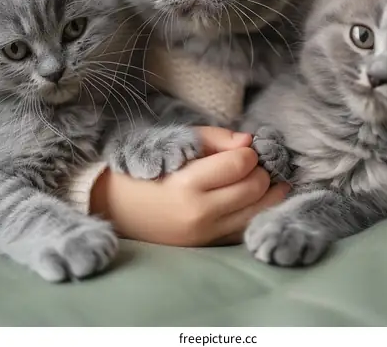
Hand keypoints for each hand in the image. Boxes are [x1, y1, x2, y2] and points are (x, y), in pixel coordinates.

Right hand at [90, 126, 289, 246]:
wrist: (117, 207)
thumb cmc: (148, 167)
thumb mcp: (176, 142)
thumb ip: (216, 138)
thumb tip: (250, 141)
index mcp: (188, 183)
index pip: (240, 165)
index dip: (249, 153)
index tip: (245, 148)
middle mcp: (199, 213)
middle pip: (253, 188)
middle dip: (261, 171)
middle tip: (256, 163)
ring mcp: (204, 235)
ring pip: (256, 213)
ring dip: (268, 194)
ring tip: (270, 180)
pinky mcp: (206, 247)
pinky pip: (243, 230)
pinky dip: (256, 214)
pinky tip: (259, 200)